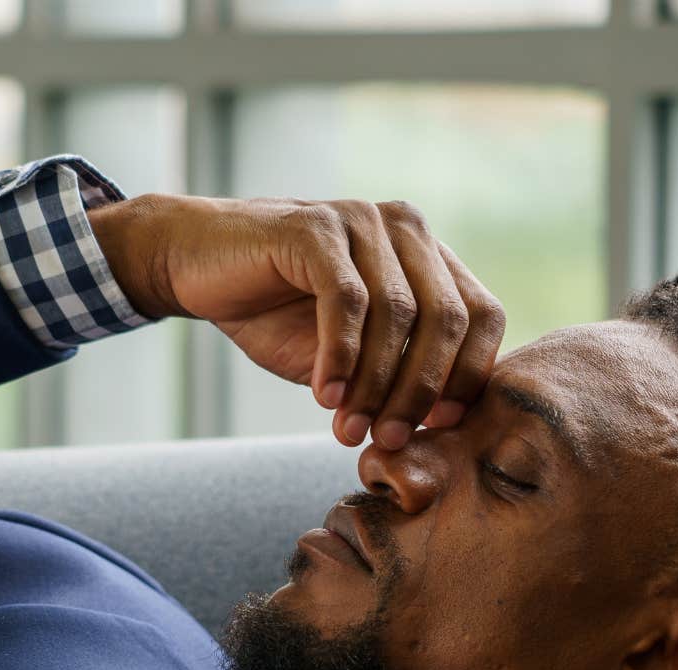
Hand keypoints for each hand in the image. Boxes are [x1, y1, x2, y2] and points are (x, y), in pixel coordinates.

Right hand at [89, 194, 505, 450]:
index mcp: (426, 255)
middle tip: (389, 440)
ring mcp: (361, 221)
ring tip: (349, 430)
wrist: (196, 267)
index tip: (440, 428)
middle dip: (422, 390)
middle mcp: (404, 230)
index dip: (468, 375)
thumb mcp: (347, 354)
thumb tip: (433, 430)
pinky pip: (346, 301)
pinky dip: (340, 357)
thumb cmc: (275, 313)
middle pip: (449, 317)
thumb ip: (392, 376)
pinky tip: (323, 396)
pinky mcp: (316, 228)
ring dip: (375, 384)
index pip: (482, 315)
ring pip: (399, 314)